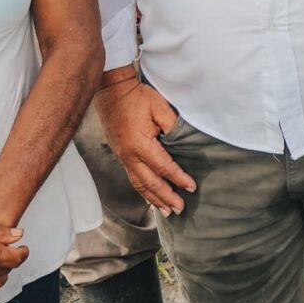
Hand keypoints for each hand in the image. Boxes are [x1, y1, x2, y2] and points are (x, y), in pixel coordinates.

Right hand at [97, 75, 195, 213]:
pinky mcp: (121, 155)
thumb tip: (184, 143)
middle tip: (180, 209)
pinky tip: (150, 197)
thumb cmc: (137, 97)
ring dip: (153, 199)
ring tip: (167, 211)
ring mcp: (123, 157)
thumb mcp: (160, 107)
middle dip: (166, 197)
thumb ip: (173, 127)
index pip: (164, 167)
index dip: (178, 178)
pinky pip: (133, 178)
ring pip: (139, 184)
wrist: (111, 91)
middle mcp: (129, 156)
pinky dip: (143, 190)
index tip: (192, 187)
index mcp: (140, 145)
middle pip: (149, 183)